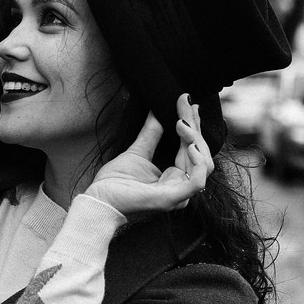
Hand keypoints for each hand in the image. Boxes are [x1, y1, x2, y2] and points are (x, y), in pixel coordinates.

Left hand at [86, 95, 213, 217]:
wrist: (100, 200)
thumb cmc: (115, 183)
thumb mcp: (138, 151)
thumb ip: (152, 132)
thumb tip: (158, 109)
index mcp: (175, 177)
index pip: (192, 148)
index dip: (192, 125)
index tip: (187, 102)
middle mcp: (181, 187)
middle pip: (201, 154)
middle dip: (194, 127)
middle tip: (185, 105)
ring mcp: (179, 194)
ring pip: (204, 165)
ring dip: (195, 140)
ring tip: (181, 123)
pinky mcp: (173, 199)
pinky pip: (197, 181)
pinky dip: (197, 161)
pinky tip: (188, 145)